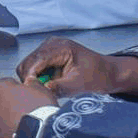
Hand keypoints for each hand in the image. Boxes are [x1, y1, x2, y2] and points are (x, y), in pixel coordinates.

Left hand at [0, 78, 57, 137]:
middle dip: (5, 108)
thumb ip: (32, 84)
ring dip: (1, 122)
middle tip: (20, 115)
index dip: (15, 93)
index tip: (22, 100)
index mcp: (1, 88)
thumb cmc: (42, 114)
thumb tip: (30, 81)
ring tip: (17, 129)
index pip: (5, 86)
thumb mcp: (43, 91)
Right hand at [16, 37, 137, 98]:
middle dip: (30, 79)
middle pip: (28, 62)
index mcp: (60, 47)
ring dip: (34, 79)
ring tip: (46, 89)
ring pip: (29, 65)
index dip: (30, 77)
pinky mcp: (49, 55)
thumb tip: (38, 92)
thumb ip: (57, 87)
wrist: (110, 73)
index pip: (35, 60)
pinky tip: (48, 84)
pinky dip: (38, 77)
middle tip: (39, 94)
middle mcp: (51, 44)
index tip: (31, 92)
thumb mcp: (79, 85)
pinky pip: (35, 67)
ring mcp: (49, 48)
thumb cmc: (99, 76)